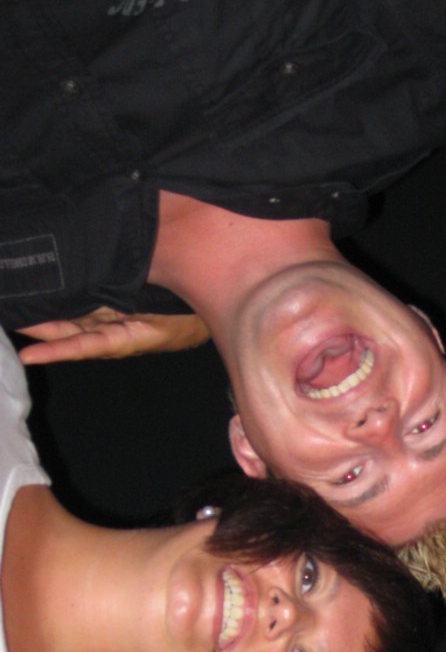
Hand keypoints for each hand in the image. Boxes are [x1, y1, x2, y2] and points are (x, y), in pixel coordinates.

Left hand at [16, 307, 209, 363]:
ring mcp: (120, 315)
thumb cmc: (195, 309)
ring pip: (79, 317)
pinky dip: (70, 302)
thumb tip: (102, 298)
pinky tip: (52, 296)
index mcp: (130, 337)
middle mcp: (120, 329)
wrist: (218, 298)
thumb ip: (134, 305)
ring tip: (21, 309)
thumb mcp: (165, 311)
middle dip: (43, 329)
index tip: (29, 356)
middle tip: (12, 319)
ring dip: (51, 316)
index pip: (86, 345)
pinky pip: (92, 304)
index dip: (57, 350)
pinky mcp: (122, 302)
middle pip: (74, 331)